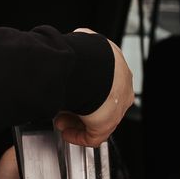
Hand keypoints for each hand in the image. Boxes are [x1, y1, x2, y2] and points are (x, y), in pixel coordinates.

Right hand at [55, 31, 132, 147]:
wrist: (89, 68)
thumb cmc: (85, 56)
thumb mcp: (83, 43)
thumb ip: (78, 53)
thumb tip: (65, 55)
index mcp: (117, 68)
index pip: (103, 84)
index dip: (83, 90)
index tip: (70, 91)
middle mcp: (119, 89)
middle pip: (97, 103)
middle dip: (76, 107)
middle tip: (61, 109)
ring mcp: (115, 108)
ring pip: (94, 120)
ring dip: (75, 122)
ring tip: (60, 122)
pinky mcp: (107, 125)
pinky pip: (92, 136)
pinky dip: (78, 136)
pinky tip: (66, 133)